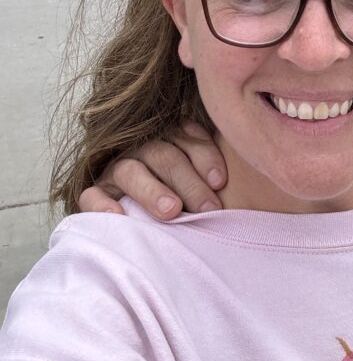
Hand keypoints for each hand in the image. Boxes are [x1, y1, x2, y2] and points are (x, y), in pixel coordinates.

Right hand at [78, 122, 226, 218]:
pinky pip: (93, 196)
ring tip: (172, 211)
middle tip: (208, 208)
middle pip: (163, 155)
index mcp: (171, 139)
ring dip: (152, 190)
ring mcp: (116, 170)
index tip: (221, 182)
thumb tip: (251, 164)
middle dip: (188, 181)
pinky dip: (103, 205)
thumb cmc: (190, 199)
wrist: (145, 223)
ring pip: (130, 171)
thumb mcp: (205, 180)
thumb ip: (219, 173)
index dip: (205, 156)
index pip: (187, 137)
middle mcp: (142, 149)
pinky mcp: (96, 193)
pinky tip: (120, 218)